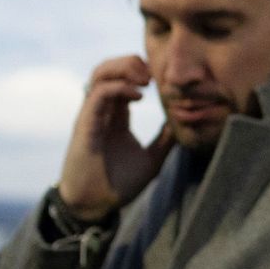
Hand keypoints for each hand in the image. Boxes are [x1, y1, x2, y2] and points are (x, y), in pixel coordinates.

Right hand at [58, 56, 175, 220]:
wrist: (96, 206)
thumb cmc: (118, 184)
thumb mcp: (152, 158)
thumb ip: (165, 139)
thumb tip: (183, 125)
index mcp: (115, 116)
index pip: (122, 79)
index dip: (141, 71)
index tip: (162, 79)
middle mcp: (101, 111)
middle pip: (108, 69)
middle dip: (131, 62)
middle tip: (153, 74)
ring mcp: (92, 116)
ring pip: (99, 74)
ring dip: (124, 68)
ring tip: (146, 79)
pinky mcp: (86, 125)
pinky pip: (98, 94)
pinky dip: (119, 87)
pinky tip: (140, 95)